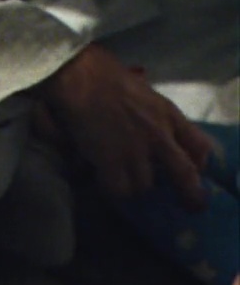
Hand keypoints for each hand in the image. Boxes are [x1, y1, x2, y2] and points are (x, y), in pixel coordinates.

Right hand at [37, 44, 212, 209]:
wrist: (83, 78)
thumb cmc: (107, 77)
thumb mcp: (146, 94)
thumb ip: (154, 116)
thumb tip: (151, 137)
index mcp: (169, 115)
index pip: (199, 146)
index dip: (200, 164)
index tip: (195, 172)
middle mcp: (159, 135)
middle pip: (184, 174)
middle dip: (190, 195)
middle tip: (190, 207)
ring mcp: (136, 150)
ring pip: (144, 186)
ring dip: (134, 188)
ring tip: (122, 183)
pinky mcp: (111, 160)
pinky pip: (118, 188)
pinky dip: (111, 190)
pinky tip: (103, 183)